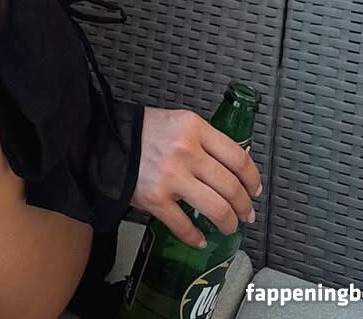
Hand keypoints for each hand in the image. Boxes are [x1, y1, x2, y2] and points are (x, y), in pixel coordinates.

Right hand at [131, 107, 263, 247]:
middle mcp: (186, 152)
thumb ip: (205, 140)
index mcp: (194, 128)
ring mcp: (172, 177)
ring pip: (216, 208)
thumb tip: (233, 167)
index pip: (238, 158)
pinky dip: (196, 237)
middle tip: (246, 214)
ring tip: (229, 226)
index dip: (252, 179)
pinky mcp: (156, 199)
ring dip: (228, 223)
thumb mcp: (179, 123)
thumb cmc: (143, 131)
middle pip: (231, 187)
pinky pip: (185, 226)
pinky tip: (200, 239)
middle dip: (244, 206)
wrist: (107, 141)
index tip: (255, 190)